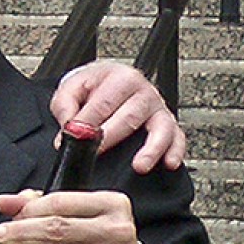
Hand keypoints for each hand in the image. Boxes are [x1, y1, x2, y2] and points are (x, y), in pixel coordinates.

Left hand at [0, 189, 147, 243]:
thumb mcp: (75, 212)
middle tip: (0, 237)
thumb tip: (5, 202)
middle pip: (61, 229)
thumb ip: (37, 203)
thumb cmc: (97, 235)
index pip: (61, 202)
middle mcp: (117, 230)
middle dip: (24, 233)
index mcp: (109, 203)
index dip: (30, 210)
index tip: (9, 218)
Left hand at [51, 61, 185, 172]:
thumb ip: (65, 105)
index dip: (87, 123)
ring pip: (160, 128)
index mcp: (120, 78)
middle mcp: (143, 91)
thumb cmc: (92, 87)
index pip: (103, 103)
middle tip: (95, 153)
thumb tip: (69, 127)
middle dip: (111, 138)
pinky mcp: (169, 124)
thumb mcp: (72, 88)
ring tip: (139, 166)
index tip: (75, 137)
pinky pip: (177, 138)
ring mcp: (158, 108)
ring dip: (151, 149)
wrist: (108, 81)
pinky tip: (168, 163)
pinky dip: (175, 151)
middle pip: (130, 117)